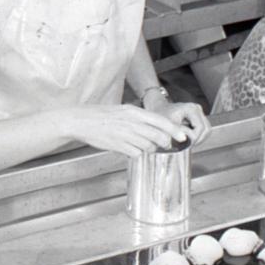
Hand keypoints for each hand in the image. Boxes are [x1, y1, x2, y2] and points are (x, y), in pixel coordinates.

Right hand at [61, 104, 184, 156]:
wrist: (82, 121)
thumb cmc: (103, 116)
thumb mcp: (124, 112)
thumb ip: (139, 120)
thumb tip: (156, 129)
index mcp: (134, 112)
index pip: (160, 121)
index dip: (174, 130)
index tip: (183, 137)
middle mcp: (132, 122)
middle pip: (158, 136)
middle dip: (164, 142)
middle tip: (165, 145)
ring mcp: (125, 135)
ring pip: (148, 146)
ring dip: (148, 148)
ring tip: (138, 143)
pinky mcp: (118, 146)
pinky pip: (135, 153)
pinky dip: (135, 152)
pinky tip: (127, 147)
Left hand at [151, 100, 211, 146]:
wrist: (157, 109)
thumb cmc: (160, 116)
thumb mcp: (166, 126)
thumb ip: (176, 133)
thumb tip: (185, 141)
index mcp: (191, 109)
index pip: (200, 128)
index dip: (193, 138)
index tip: (185, 143)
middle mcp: (197, 109)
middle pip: (206, 129)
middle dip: (197, 139)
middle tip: (186, 144)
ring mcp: (198, 112)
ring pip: (206, 130)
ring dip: (198, 138)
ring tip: (187, 141)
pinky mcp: (198, 117)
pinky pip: (203, 129)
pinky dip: (197, 136)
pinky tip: (188, 138)